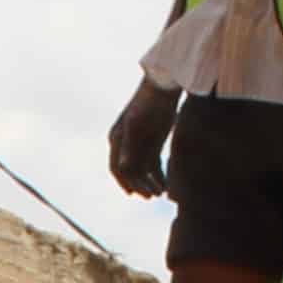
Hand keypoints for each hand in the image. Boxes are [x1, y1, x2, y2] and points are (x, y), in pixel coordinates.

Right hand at [109, 78, 181, 199]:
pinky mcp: (153, 143)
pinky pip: (154, 164)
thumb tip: (123, 168)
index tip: (134, 193)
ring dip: (150, 182)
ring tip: (161, 193)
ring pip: (143, 170)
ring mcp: (140, 144)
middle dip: (140, 185)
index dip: (124, 181)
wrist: (164, 86)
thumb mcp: (137, 125)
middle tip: (151, 196)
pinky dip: (158, 175)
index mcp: (117, 139)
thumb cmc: (149, 104)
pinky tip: (166, 184)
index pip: (116, 167)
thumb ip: (130, 147)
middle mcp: (126, 144)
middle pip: (130, 171)